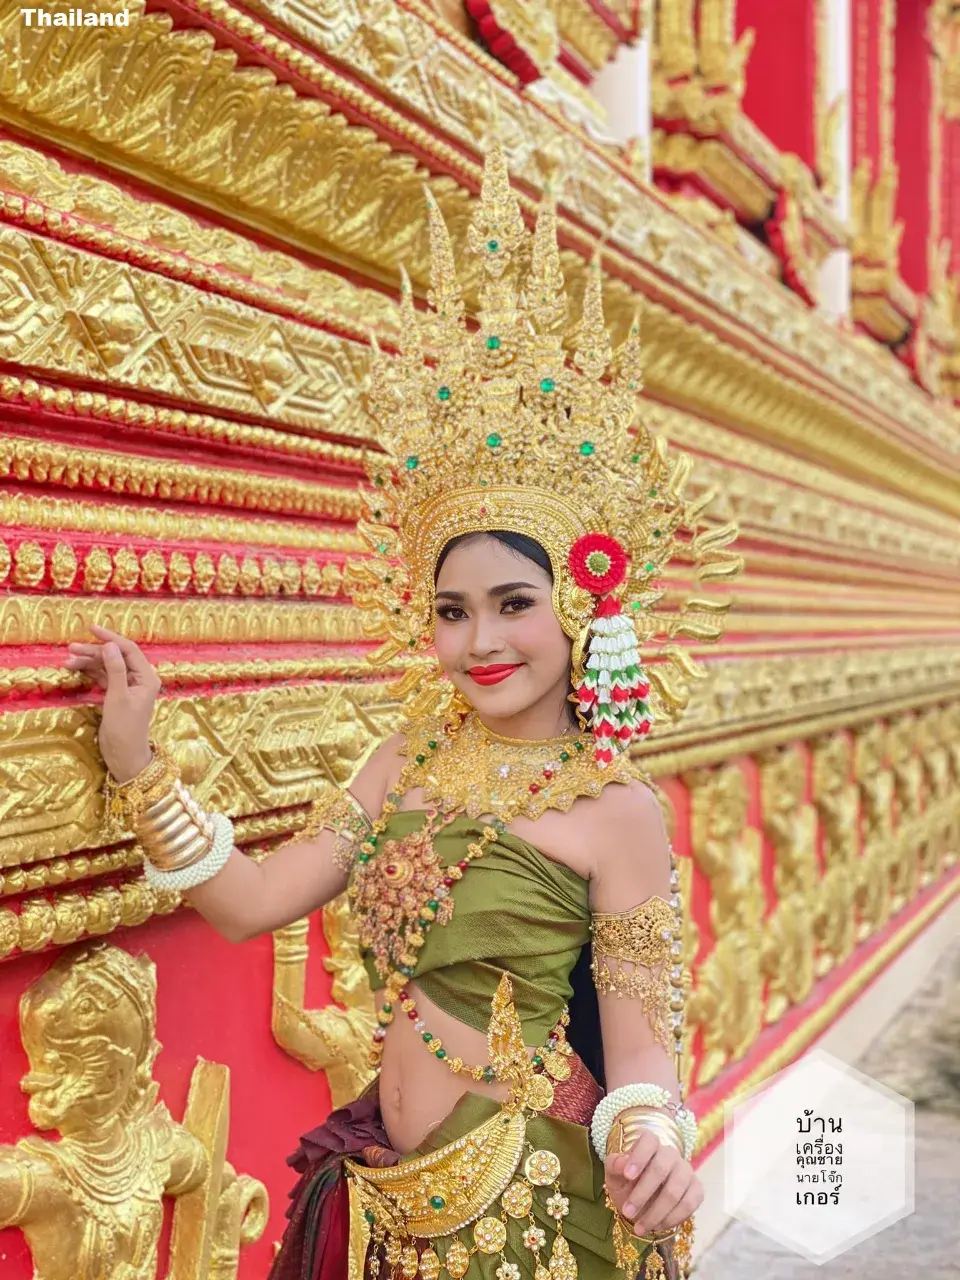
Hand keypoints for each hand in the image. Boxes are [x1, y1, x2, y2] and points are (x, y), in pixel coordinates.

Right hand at [63, 624, 161, 781]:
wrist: (123, 755)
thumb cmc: (125, 728)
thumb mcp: (118, 697)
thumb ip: (115, 670)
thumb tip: (110, 645)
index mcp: (147, 677)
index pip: (129, 650)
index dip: (111, 638)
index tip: (91, 628)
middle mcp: (140, 679)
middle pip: (116, 656)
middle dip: (95, 651)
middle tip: (71, 648)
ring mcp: (128, 686)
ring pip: (108, 666)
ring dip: (90, 662)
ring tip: (69, 660)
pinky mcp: (117, 695)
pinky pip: (104, 677)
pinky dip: (91, 672)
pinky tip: (76, 669)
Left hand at [604, 1127, 702, 1237]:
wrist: (642, 1203)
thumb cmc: (626, 1184)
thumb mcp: (614, 1175)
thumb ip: (614, 1165)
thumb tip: (621, 1163)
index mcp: (650, 1144)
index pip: (649, 1141)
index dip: (639, 1156)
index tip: (627, 1175)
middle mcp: (671, 1154)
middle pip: (661, 1168)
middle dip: (642, 1193)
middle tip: (627, 1212)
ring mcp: (686, 1171)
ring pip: (675, 1191)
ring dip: (655, 1213)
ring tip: (639, 1227)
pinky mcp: (696, 1190)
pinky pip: (689, 1205)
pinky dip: (671, 1219)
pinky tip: (656, 1226)